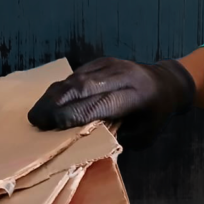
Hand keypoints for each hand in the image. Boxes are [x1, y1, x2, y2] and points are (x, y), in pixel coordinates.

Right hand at [28, 58, 194, 147]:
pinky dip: (60, 89)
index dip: (75, 113)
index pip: (100, 103)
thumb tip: (87, 143)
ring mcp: (110, 65)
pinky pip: (76, 74)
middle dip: (56, 104)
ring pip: (76, 79)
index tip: (53, 125)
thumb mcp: (143, 133)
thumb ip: (118, 136)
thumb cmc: (154, 115)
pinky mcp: (100, 61)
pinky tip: (47, 101)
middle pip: (83, 87)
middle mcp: (121, 76)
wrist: (167, 82)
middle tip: (36, 120)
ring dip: (53, 96)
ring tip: (36, 113)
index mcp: (135, 96)